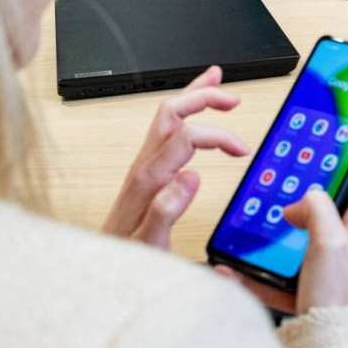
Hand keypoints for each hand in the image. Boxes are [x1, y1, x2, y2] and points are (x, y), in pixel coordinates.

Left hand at [103, 66, 248, 248]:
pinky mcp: (150, 169)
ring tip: (217, 81)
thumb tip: (191, 176)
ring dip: (195, 96)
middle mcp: (146, 164)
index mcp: (150, 179)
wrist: (105, 266)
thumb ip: (165, 213)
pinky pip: (168, 129)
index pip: (186, 136)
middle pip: (172, 112)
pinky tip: (198, 110)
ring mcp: (146, 164)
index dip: (218, 135)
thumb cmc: (128, 259)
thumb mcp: (148, 246)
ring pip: (168, 115)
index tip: (242, 150)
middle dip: (204, 98)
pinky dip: (188, 112)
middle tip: (234, 100)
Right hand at [215, 177, 347, 315]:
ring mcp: (331, 267)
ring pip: (301, 242)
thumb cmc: (340, 298)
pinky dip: (262, 273)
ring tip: (258, 228)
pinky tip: (238, 270)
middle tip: (283, 190)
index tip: (328, 154)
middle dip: (304, 202)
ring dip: (279, 237)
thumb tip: (306, 197)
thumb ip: (319, 210)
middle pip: (327, 211)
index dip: (347, 165)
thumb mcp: (330, 241)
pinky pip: (283, 275)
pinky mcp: (313, 289)